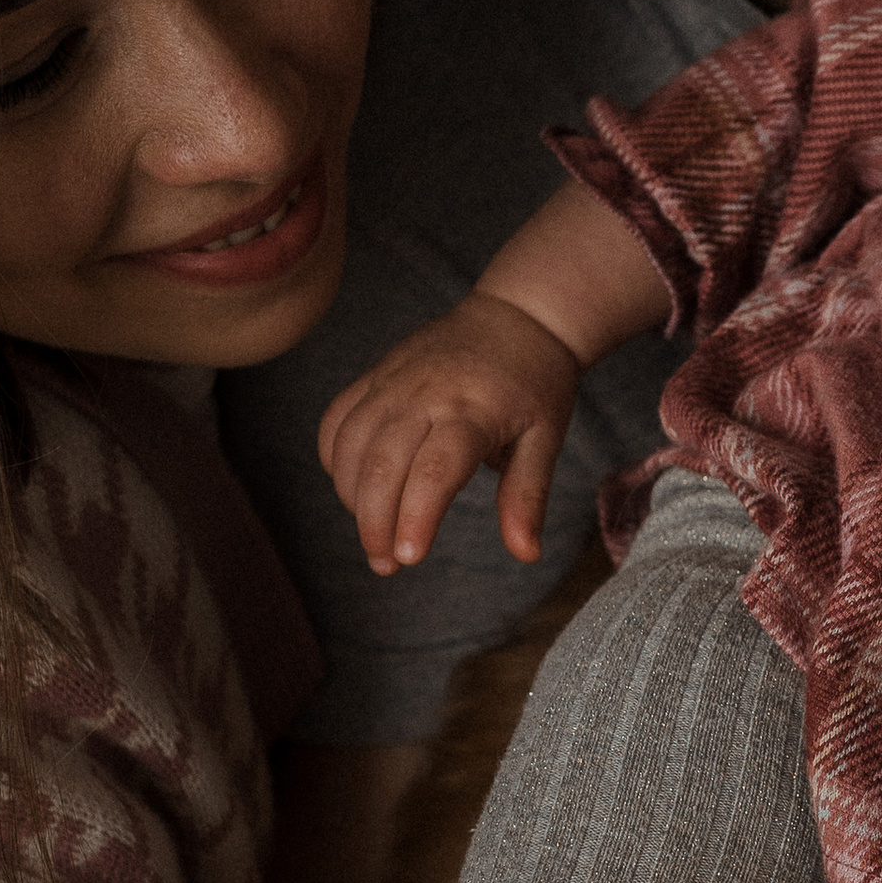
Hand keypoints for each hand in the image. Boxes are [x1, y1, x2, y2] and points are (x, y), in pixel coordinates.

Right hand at [316, 289, 580, 575]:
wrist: (516, 317)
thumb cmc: (535, 384)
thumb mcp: (546, 440)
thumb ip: (528, 497)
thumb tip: (527, 554)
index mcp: (473, 412)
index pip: (434, 471)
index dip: (416, 517)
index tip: (409, 558)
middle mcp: (425, 395)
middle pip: (383, 464)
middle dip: (374, 523)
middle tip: (386, 565)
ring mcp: (393, 382)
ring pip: (351, 445)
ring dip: (352, 499)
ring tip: (373, 534)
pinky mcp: (374, 375)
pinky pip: (337, 420)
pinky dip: (335, 460)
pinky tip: (354, 489)